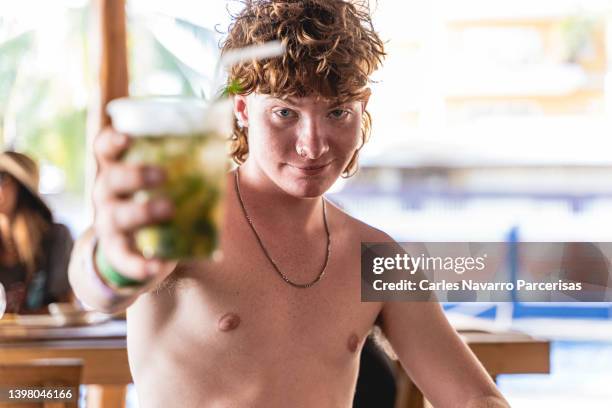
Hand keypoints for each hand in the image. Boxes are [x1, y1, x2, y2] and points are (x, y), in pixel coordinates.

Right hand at [92, 127, 175, 282]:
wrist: (136, 246)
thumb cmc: (157, 199)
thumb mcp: (165, 179)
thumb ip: (187, 163)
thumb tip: (225, 144)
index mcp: (117, 168)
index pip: (105, 148)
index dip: (113, 140)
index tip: (128, 137)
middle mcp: (106, 193)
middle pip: (111, 179)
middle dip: (136, 175)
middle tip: (164, 174)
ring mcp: (109, 224)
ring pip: (117, 216)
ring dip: (142, 211)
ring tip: (169, 209)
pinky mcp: (117, 253)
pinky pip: (124, 259)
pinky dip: (139, 264)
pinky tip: (156, 265)